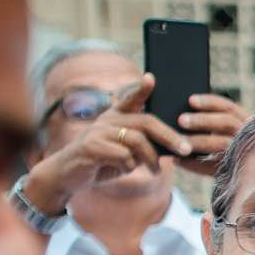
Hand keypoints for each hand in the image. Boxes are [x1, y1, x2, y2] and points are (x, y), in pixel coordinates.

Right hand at [23, 73, 194, 214]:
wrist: (69, 175)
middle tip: (186, 149)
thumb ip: (143, 146)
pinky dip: (130, 166)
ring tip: (155, 170)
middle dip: (169, 136)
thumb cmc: (102, 162)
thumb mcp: (125, 152)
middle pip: (146, 122)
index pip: (131, 99)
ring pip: (137, 141)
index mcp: (115, 117)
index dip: (142, 89)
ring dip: (151, 158)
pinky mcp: (91, 147)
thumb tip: (172, 148)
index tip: (151, 78)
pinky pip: (124, 157)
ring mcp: (98, 132)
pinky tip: (124, 169)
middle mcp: (107, 120)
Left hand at [176, 91, 249, 177]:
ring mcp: (244, 154)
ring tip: (177, 141)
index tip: (190, 100)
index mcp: (246, 122)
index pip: (228, 107)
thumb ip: (210, 122)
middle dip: (203, 120)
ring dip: (198, 142)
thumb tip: (183, 115)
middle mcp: (248, 136)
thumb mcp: (226, 132)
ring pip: (222, 144)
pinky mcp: (235, 172)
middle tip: (181, 120)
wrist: (249, 179)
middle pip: (227, 122)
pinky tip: (177, 161)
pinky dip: (194, 165)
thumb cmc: (227, 145)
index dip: (209, 102)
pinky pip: (213, 168)